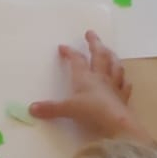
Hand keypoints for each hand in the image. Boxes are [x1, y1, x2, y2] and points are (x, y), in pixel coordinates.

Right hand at [29, 31, 144, 139]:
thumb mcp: (67, 109)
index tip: (63, 47)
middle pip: (99, 55)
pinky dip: (124, 80)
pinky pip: (125, 85)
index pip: (77, 60)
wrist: (117, 124)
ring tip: (109, 51)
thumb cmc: (91, 112)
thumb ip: (51, 108)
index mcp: (85, 76)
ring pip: (114, 66)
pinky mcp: (123, 98)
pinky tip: (124, 79)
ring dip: (111, 56)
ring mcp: (114, 86)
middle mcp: (100, 77)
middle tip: (91, 33)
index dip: (70, 52)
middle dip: (94, 43)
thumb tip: (31, 109)